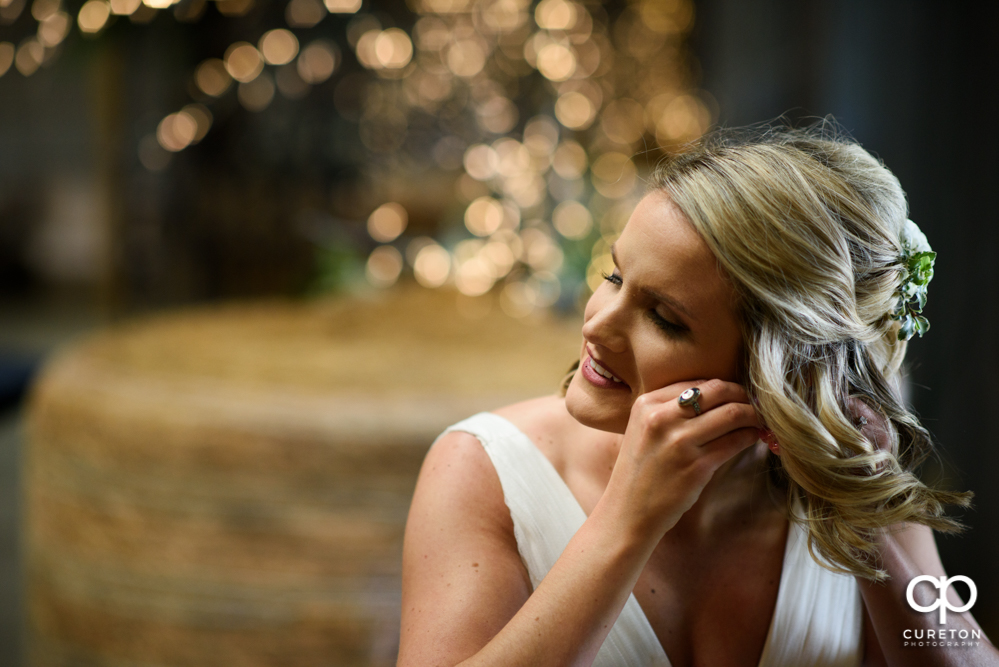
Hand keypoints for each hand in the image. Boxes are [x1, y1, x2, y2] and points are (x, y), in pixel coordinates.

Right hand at [603, 378, 763, 538]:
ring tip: (758, 421)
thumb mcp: (643, 430)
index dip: (723, 388)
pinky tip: (752, 438)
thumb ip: (670, 410)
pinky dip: (750, 436)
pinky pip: (735, 441)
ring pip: (732, 414)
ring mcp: (680, 442)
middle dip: (742, 395)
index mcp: (647, 404)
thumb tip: (717, 397)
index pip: (697, 383)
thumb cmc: (640, 471)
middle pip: (717, 391)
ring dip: (752, 415)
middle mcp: (662, 418)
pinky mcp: (697, 466)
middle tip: (753, 404)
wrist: (628, 511)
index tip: (735, 396)